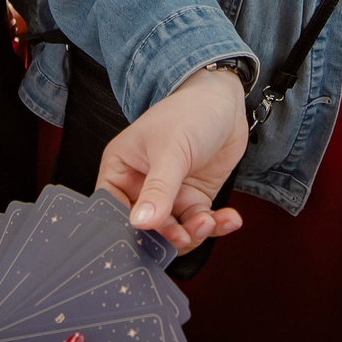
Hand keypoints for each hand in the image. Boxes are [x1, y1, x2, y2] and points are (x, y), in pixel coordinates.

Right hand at [94, 64, 248, 254]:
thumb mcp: (171, 150)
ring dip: (193, 233)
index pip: (111, 210)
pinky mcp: (195, 196)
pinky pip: (200, 222)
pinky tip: (229, 219)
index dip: (125, 229)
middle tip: (185, 235)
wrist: (225, 100)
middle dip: (167, 236)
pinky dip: (215, 225)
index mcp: (121, 169)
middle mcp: (141, 185)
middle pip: (145, 228)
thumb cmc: (188, 112)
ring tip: (209, 221)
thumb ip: (158, 189)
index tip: (145, 241)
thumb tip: (141, 222)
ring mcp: (169, 194)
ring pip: (174, 231)